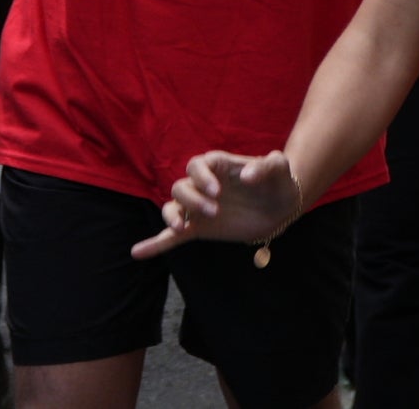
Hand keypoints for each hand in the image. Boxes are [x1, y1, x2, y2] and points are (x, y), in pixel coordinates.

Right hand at [132, 151, 301, 259]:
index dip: (202, 177)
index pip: (198, 165)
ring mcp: (199, 208)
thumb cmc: (278, 181)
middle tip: (214, 212)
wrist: (279, 206)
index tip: (216, 191)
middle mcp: (203, 185)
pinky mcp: (199, 229)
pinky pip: (172, 236)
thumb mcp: (280, 169)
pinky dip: (155, 244)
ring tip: (181, 228)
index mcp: (218, 166)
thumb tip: (247, 176)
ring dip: (172, 216)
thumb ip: (268, 166)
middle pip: (181, 187)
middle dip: (192, 200)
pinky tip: (138, 252)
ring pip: (172, 207)